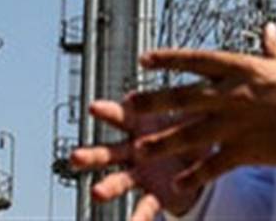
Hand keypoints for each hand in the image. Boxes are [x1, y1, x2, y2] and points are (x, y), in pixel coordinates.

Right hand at [69, 98, 206, 220]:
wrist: (201, 161)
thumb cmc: (191, 129)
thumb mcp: (192, 110)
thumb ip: (188, 95)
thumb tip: (197, 69)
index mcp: (141, 126)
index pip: (119, 117)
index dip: (106, 112)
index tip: (93, 107)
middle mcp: (134, 151)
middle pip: (108, 152)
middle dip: (91, 155)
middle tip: (74, 157)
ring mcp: (141, 174)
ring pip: (119, 180)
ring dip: (106, 187)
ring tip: (95, 193)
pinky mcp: (154, 194)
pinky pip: (145, 206)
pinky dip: (138, 217)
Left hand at [127, 22, 275, 192]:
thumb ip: (271, 47)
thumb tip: (268, 29)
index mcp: (241, 68)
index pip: (195, 60)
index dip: (167, 59)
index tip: (144, 59)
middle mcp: (232, 94)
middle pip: (182, 97)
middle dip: (152, 102)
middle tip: (127, 107)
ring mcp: (236, 124)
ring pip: (190, 133)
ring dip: (162, 142)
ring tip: (139, 150)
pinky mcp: (245, 150)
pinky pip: (213, 165)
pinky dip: (194, 176)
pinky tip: (178, 185)